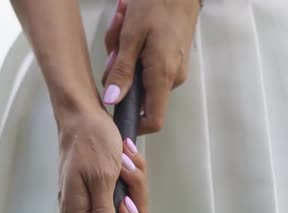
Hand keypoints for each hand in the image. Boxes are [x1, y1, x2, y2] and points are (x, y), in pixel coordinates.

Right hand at [57, 106, 148, 212]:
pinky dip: (134, 181)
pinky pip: (127, 197)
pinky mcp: (103, 190)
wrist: (84, 114)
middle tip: (131, 189)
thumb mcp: (102, 179)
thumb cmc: (91, 141)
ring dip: (136, 190)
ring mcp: (94, 202)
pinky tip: (128, 160)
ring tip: (128, 164)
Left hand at [102, 0, 200, 133]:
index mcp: (163, 77)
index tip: (114, 113)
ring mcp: (174, 70)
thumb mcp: (131, 36)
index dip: (134, 125)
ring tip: (122, 25)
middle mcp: (172, 79)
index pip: (153, 120)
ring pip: (140, 77)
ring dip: (124, 56)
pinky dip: (135, 50)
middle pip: (139, 94)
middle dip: (119, 73)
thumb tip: (113, 100)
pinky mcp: (172, 60)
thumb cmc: (158, 5)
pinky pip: (147, 65)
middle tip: (114, 45)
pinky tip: (130, 26)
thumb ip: (122, 71)